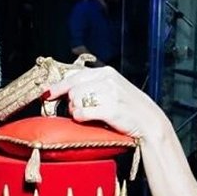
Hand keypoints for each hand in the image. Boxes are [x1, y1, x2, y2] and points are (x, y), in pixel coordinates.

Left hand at [46, 66, 166, 140]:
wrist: (149, 123)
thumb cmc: (128, 109)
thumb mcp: (113, 90)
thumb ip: (92, 86)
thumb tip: (65, 91)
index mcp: (106, 72)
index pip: (74, 76)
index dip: (58, 86)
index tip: (47, 93)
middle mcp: (107, 79)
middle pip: (72, 88)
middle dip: (70, 102)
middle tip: (77, 111)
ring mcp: (109, 93)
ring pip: (75, 100)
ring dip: (76, 111)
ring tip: (88, 116)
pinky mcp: (109, 109)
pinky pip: (81, 113)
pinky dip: (80, 118)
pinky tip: (88, 120)